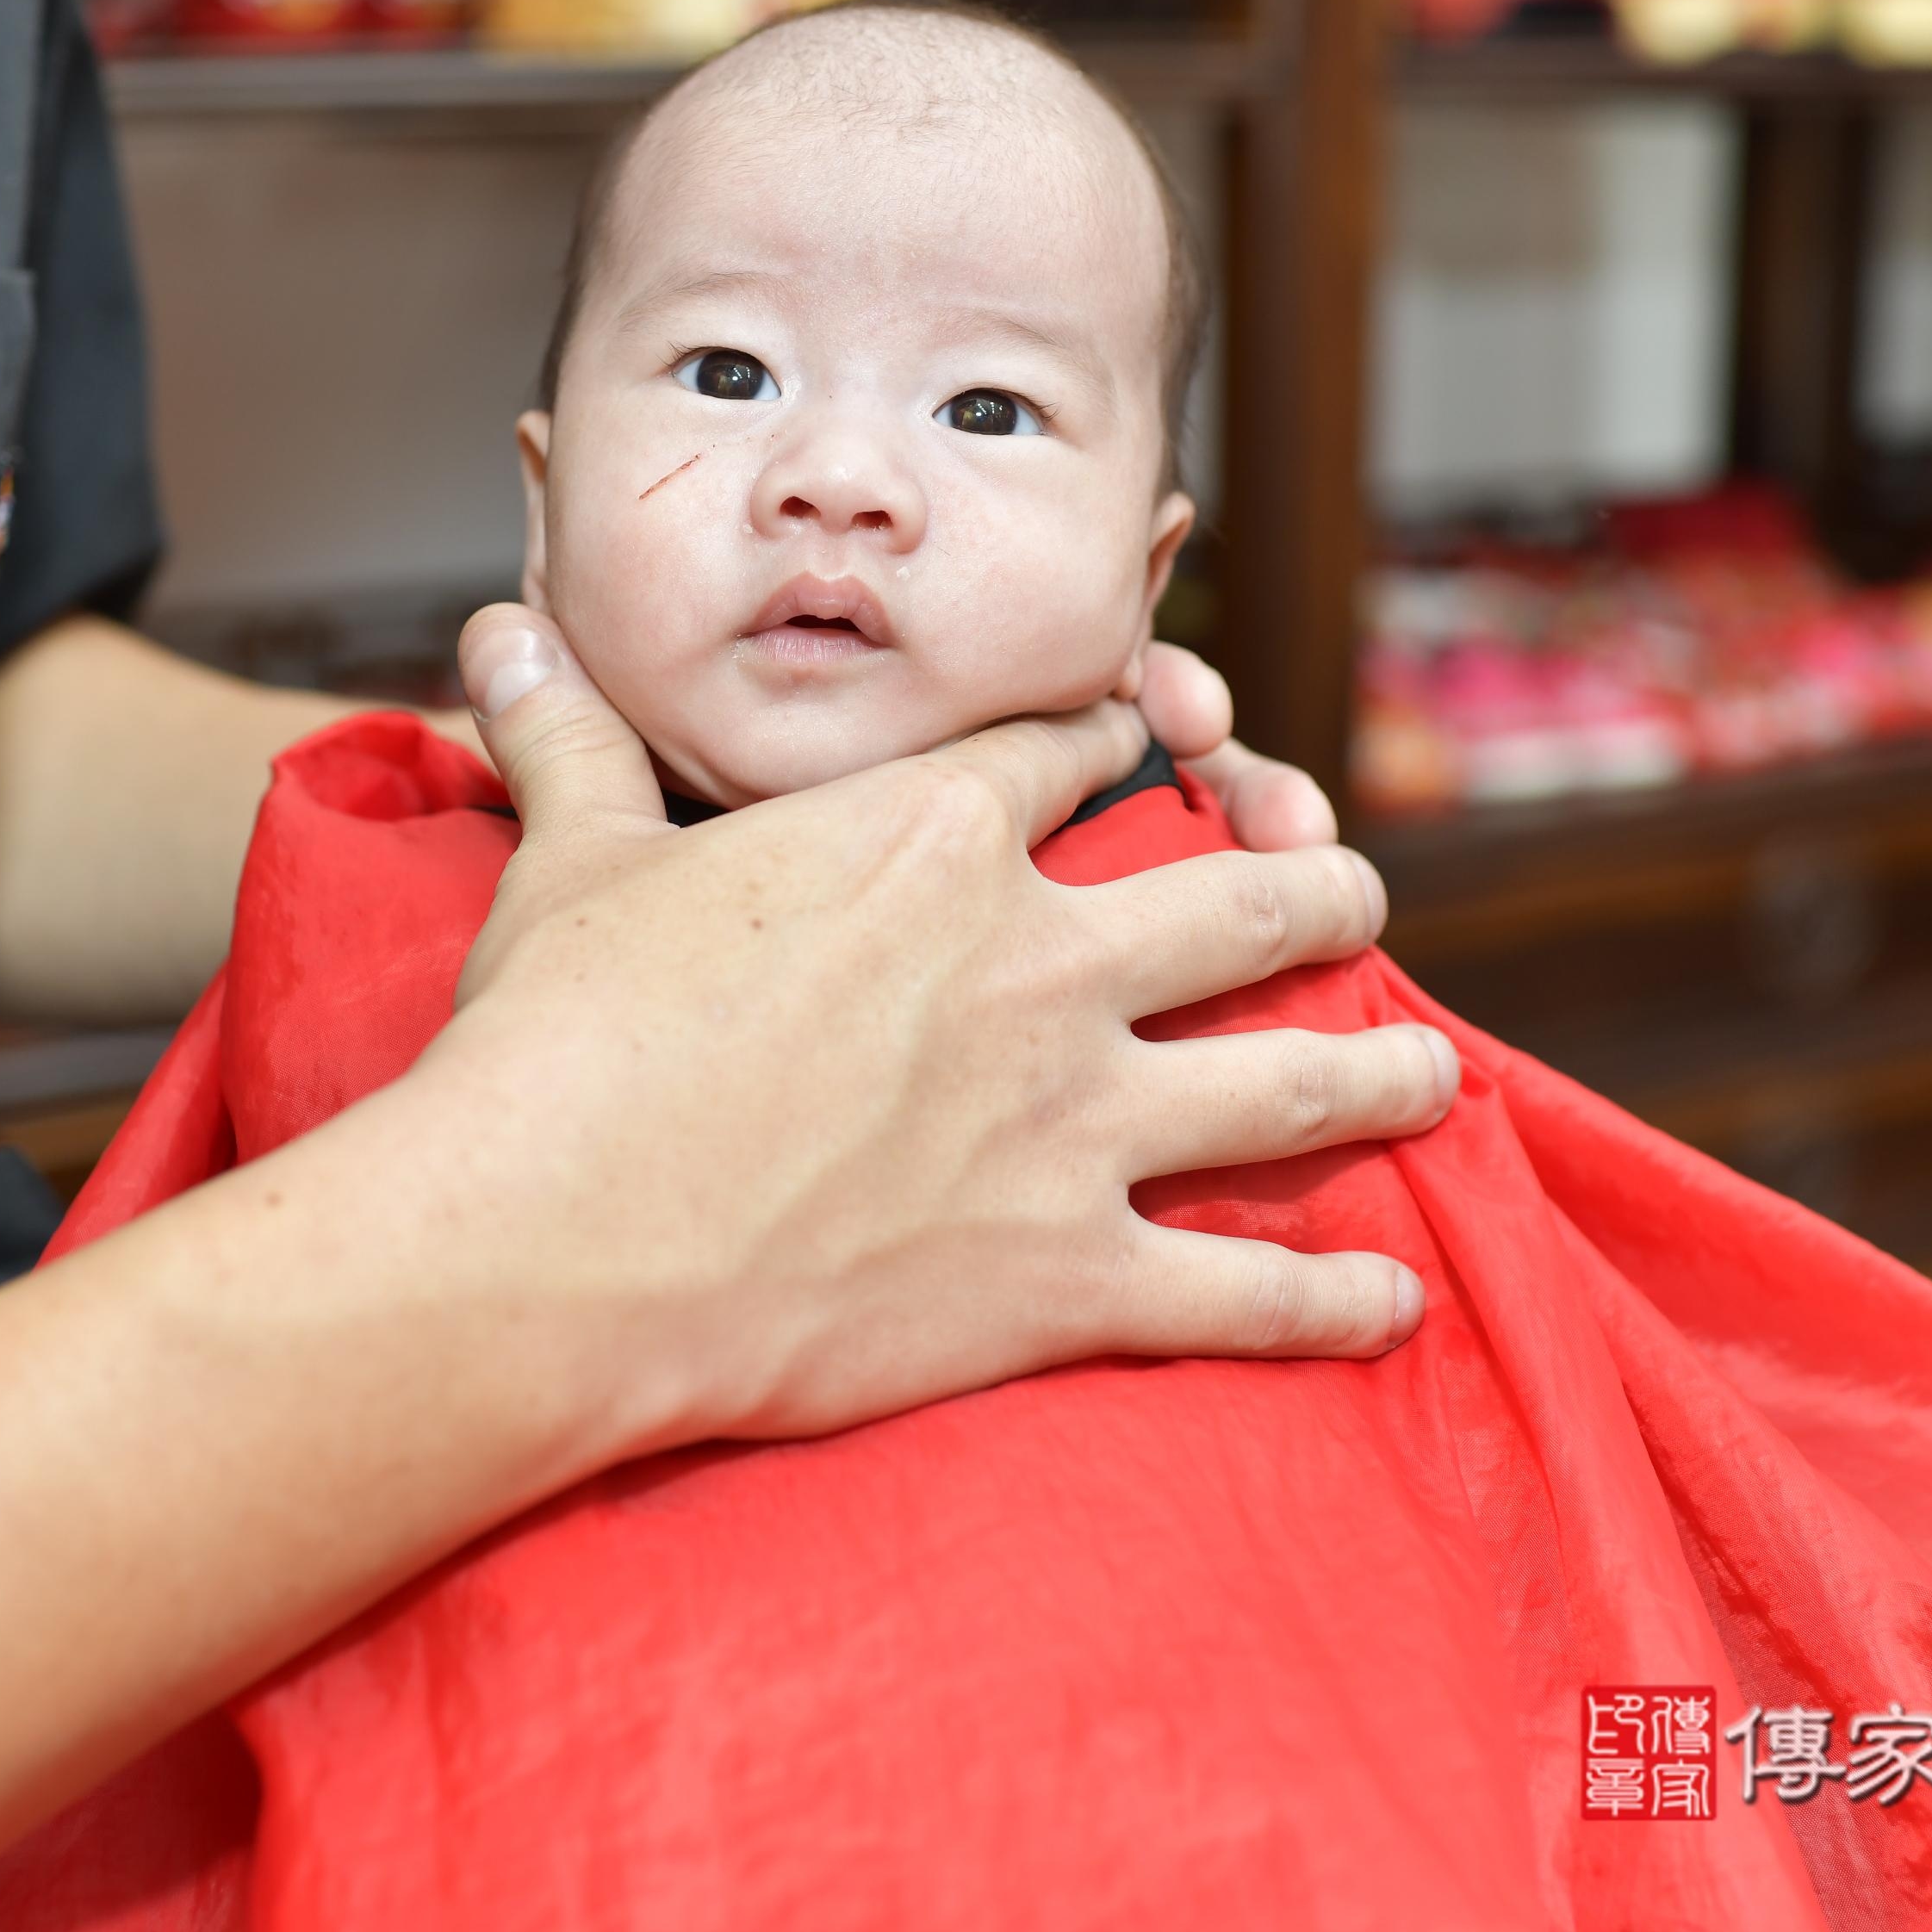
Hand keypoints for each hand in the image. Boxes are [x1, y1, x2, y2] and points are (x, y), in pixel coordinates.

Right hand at [420, 606, 1457, 1453]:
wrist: (555, 1239)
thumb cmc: (552, 1044)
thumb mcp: (569, 865)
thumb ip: (570, 743)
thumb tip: (499, 633)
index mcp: (929, 840)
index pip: (1071, 754)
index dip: (1126, 736)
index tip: (1162, 738)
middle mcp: (1035, 961)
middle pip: (1237, 900)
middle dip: (1315, 890)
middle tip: (1353, 894)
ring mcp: (1070, 1121)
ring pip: (1287, 1079)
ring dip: (1375, 1071)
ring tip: (1431, 1069)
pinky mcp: (1067, 1273)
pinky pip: (1244, 1289)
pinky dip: (1330, 1298)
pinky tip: (1394, 1297)